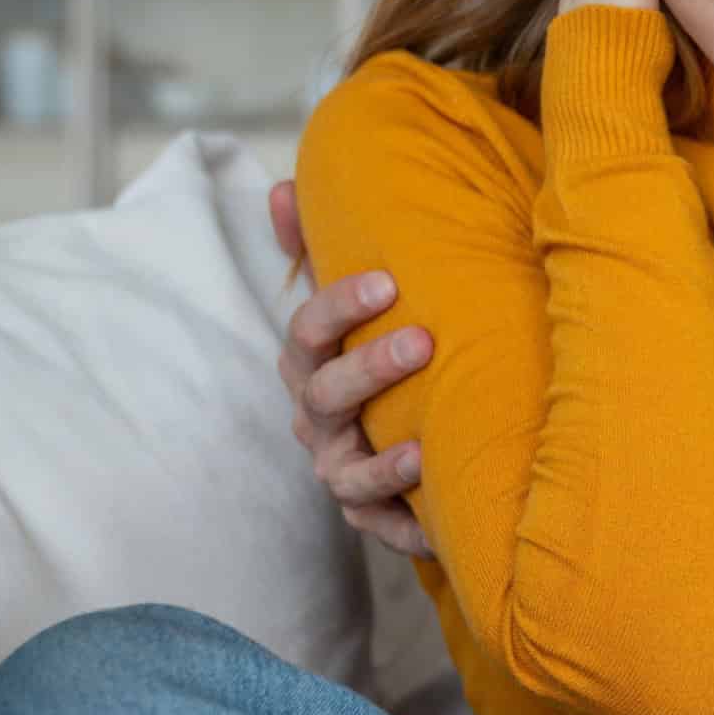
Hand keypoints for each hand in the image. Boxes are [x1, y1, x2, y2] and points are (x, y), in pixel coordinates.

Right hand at [270, 180, 436, 558]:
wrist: (393, 432)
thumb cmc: (367, 350)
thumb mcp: (343, 302)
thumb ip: (312, 246)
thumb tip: (281, 186)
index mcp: (309, 362)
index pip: (307, 330)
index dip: (339, 306)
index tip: (387, 282)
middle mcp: (317, 417)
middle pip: (326, 395)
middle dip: (370, 369)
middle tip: (423, 341)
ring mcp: (339, 467)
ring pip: (348, 470)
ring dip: (382, 463)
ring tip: (421, 449)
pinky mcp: (369, 512)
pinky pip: (379, 526)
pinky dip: (403, 527)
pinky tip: (432, 523)